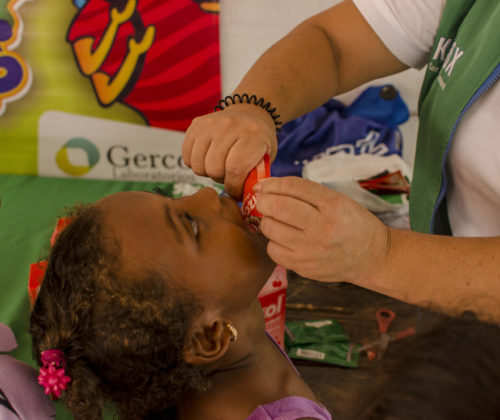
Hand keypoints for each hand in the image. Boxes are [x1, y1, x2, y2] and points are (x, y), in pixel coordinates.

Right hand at [183, 104, 277, 198]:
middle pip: (214, 168)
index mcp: (252, 135)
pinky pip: (187, 157)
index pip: (235, 168)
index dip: (233, 186)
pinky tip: (208, 158)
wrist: (250, 113)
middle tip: (229, 175)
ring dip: (208, 172)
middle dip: (221, 179)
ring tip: (219, 166)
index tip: (236, 190)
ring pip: (198, 165)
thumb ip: (255, 177)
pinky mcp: (195, 125)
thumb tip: (241, 198)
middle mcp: (229, 126)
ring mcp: (210, 123)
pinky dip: (196, 164)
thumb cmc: (259, 141)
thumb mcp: (266, 157)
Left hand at [254, 177, 390, 283]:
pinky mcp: (304, 267)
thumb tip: (266, 187)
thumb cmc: (353, 224)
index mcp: (333, 205)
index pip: (293, 187)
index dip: (272, 183)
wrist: (372, 257)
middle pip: (277, 207)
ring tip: (276, 221)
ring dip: (267, 221)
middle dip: (263, 201)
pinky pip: (273, 251)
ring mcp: (311, 250)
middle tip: (263, 201)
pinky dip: (273, 242)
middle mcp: (322, 227)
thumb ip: (306, 192)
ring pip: (271, 228)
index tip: (263, 185)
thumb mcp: (338, 200)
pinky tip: (283, 239)